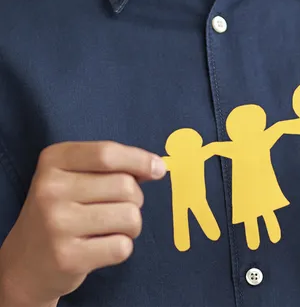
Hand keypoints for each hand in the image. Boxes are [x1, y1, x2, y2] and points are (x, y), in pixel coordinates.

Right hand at [0, 141, 166, 305]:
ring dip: (132, 224)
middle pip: (124, 185)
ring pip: (129, 216)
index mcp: (53, 160)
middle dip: (135, 197)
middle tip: (120, 207)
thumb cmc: (61, 210)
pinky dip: (122, 247)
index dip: (140, 160)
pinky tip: (102, 246)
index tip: (158, 168)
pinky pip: (122, 246)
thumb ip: (111, 166)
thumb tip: (157, 167)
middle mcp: (51, 189)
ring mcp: (57, 224)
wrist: (25, 262)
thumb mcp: (73, 176)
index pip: (107, 153)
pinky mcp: (68, 257)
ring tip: (113, 228)